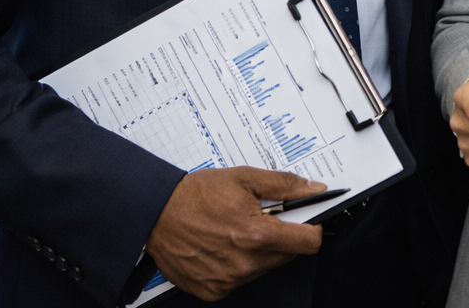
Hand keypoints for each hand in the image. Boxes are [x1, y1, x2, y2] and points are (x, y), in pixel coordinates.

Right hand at [144, 167, 325, 300]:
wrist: (155, 213)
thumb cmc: (195, 195)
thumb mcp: (244, 178)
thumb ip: (284, 185)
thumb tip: (313, 190)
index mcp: (258, 235)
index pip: (309, 243)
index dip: (312, 228)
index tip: (307, 220)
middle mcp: (246, 263)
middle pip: (288, 254)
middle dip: (282, 235)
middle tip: (261, 218)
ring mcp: (229, 280)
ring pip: (264, 267)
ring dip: (259, 250)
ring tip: (236, 230)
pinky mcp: (213, 290)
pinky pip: (240, 279)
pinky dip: (237, 264)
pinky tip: (222, 246)